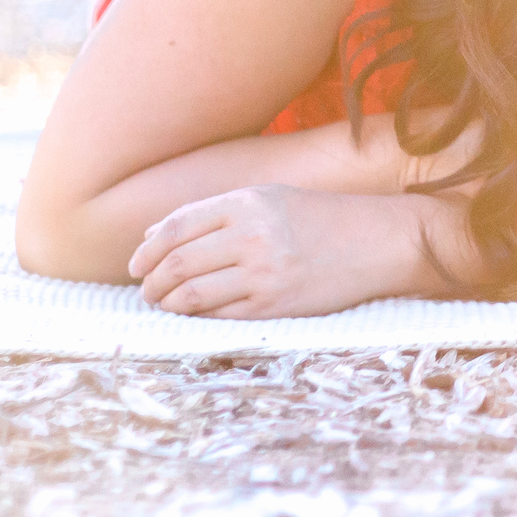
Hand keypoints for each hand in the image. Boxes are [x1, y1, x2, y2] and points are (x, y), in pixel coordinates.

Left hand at [127, 185, 437, 317]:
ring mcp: (264, 272)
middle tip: (146, 290)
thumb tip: (152, 237)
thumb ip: (214, 214)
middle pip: (176, 264)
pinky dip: (198, 317)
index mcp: (248, 202)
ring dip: (168, 303)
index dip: (146, 250)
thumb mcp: (270, 199)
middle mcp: (252, 235)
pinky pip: (219, 316)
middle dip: (151, 282)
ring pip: (190, 295)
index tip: (136, 265)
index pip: (175, 228)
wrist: (381, 242)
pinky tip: (196, 314)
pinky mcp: (276, 304)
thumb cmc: (322, 218)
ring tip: (165, 304)